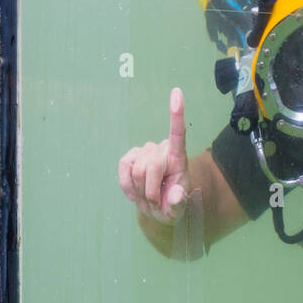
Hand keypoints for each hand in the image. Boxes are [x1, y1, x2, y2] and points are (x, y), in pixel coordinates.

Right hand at [118, 87, 191, 225]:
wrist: (159, 206)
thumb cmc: (172, 205)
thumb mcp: (179, 211)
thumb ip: (179, 204)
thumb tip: (176, 194)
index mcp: (179, 157)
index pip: (178, 133)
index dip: (177, 113)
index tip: (177, 92)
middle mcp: (161, 149)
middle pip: (150, 167)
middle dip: (150, 190)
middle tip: (156, 201)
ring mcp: (144, 151)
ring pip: (135, 171)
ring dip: (140, 191)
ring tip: (148, 196)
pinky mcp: (129, 157)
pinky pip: (123, 170)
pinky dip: (127, 186)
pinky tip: (135, 191)